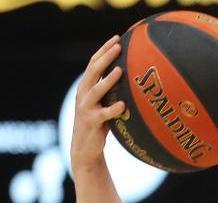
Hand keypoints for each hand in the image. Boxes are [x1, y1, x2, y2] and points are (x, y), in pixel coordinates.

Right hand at [71, 36, 126, 174]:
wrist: (85, 149)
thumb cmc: (100, 124)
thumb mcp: (104, 103)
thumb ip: (112, 91)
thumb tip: (134, 77)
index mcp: (86, 87)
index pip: (94, 63)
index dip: (104, 50)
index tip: (117, 38)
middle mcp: (83, 94)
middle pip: (93, 70)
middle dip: (105, 57)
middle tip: (118, 46)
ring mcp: (86, 108)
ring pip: (96, 90)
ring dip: (108, 80)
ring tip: (119, 71)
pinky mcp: (91, 123)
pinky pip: (103, 115)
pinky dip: (113, 110)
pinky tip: (123, 106)